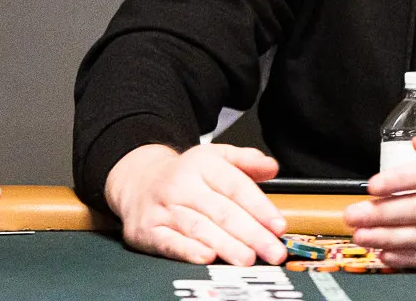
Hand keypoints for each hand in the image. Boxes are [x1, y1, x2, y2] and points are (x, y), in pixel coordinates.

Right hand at [104, 143, 287, 265]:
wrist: (137, 181)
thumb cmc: (184, 175)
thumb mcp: (214, 157)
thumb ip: (245, 160)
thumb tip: (271, 166)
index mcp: (202, 165)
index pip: (235, 186)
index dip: (259, 207)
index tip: (278, 225)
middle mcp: (182, 185)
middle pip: (221, 210)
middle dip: (251, 233)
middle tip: (272, 250)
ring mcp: (164, 208)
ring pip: (198, 228)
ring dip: (226, 245)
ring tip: (248, 258)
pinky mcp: (148, 230)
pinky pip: (170, 241)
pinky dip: (188, 251)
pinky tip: (207, 257)